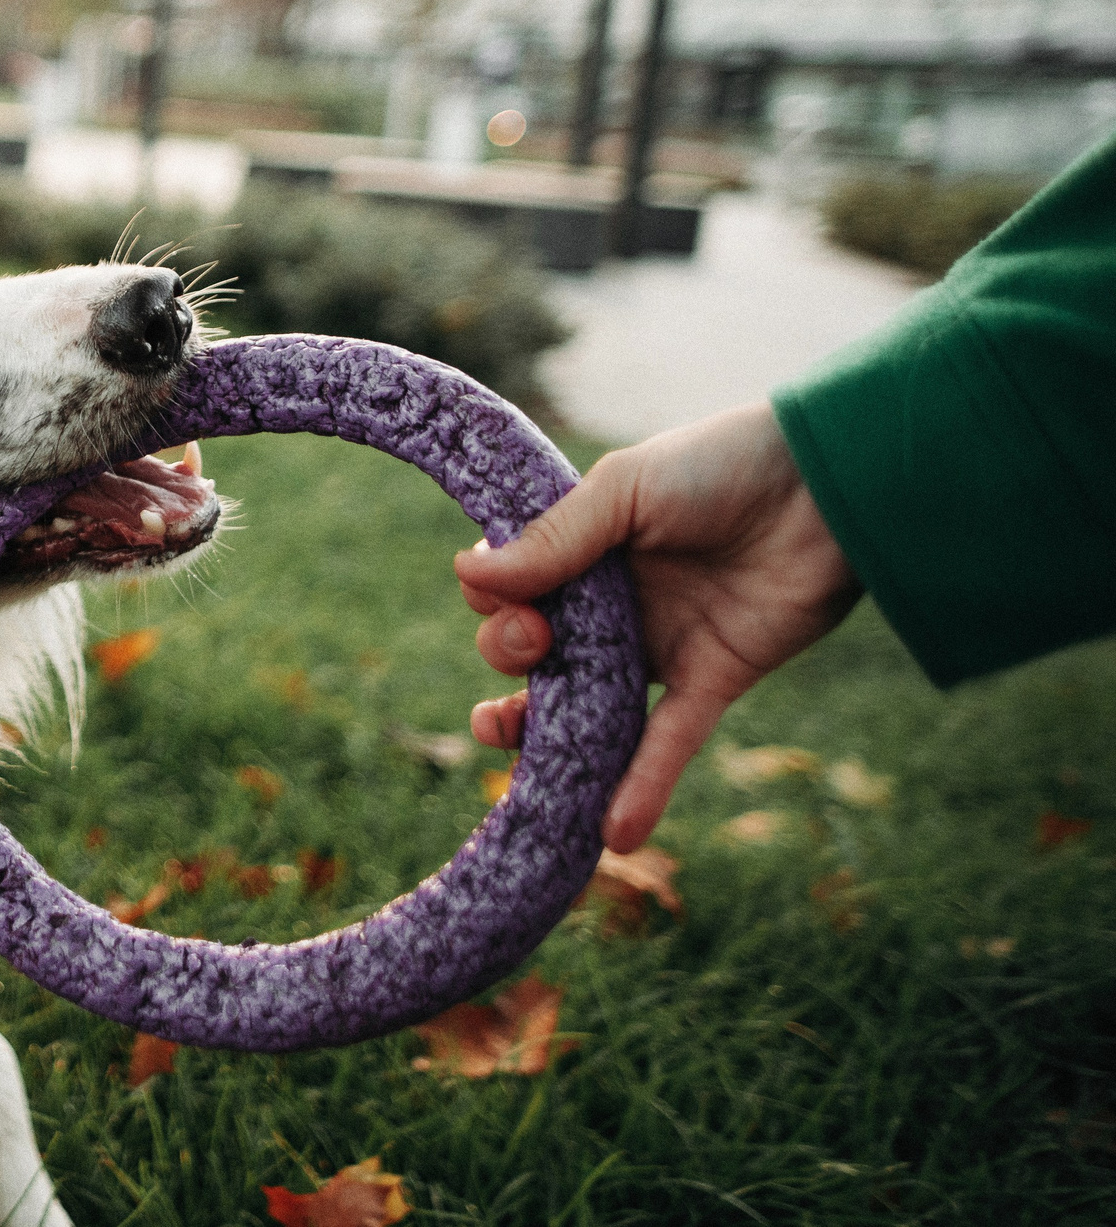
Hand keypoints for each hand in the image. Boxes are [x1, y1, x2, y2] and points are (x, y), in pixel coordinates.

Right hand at [454, 401, 861, 851]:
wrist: (828, 486)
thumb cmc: (722, 465)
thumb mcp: (625, 490)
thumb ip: (555, 539)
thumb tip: (469, 576)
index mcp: (584, 549)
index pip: (512, 587)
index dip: (494, 599)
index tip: (497, 592)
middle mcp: (612, 603)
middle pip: (536, 651)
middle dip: (511, 653)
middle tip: (536, 640)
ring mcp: (659, 646)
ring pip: (586, 706)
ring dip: (541, 735)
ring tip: (501, 739)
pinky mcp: (712, 680)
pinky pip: (667, 743)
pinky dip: (641, 787)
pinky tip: (611, 831)